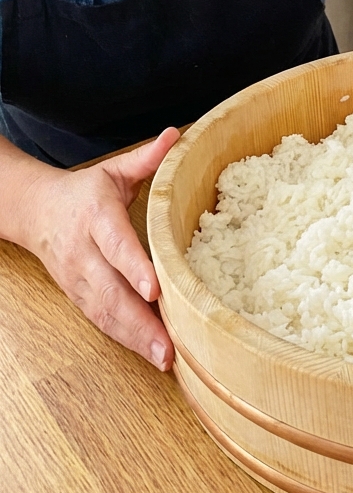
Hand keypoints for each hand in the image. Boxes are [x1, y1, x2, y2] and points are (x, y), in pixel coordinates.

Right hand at [20, 128, 180, 369]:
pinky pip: (100, 320)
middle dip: (139, 320)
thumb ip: (147, 159)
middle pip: (109, 290)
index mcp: (96, 217)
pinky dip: (125, 338)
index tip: (154, 289)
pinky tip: (151, 352)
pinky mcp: (78, 296)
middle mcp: (85, 252)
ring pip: (104, 312)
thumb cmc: (84, 192)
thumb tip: (175, 135)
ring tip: (165, 357)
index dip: (133, 266)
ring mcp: (78, 278)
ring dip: (134, 337)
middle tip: (169, 345)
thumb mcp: (114, 170)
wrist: (36, 211)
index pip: (115, 244)